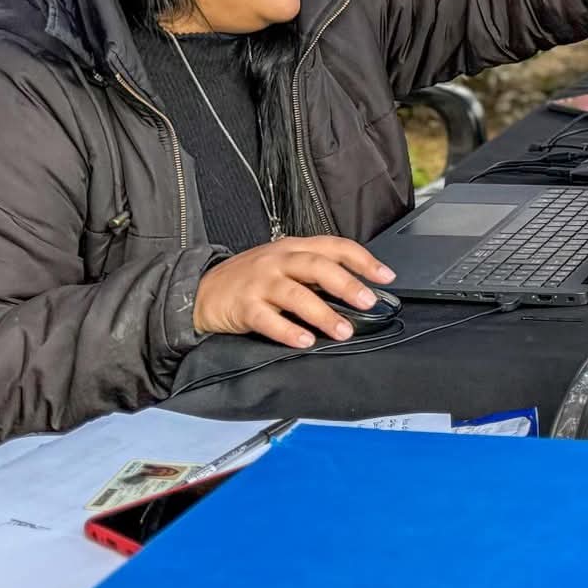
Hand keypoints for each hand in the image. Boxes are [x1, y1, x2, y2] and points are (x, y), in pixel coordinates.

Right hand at [193, 238, 395, 348]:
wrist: (200, 290)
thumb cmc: (250, 279)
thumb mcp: (283, 265)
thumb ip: (316, 272)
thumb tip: (358, 290)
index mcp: (293, 248)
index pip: (334, 247)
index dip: (363, 260)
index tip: (387, 276)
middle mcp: (278, 261)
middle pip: (317, 266)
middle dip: (346, 284)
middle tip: (368, 301)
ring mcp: (259, 282)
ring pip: (295, 294)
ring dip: (323, 313)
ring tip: (343, 331)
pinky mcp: (242, 306)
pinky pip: (267, 319)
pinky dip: (288, 330)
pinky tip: (305, 340)